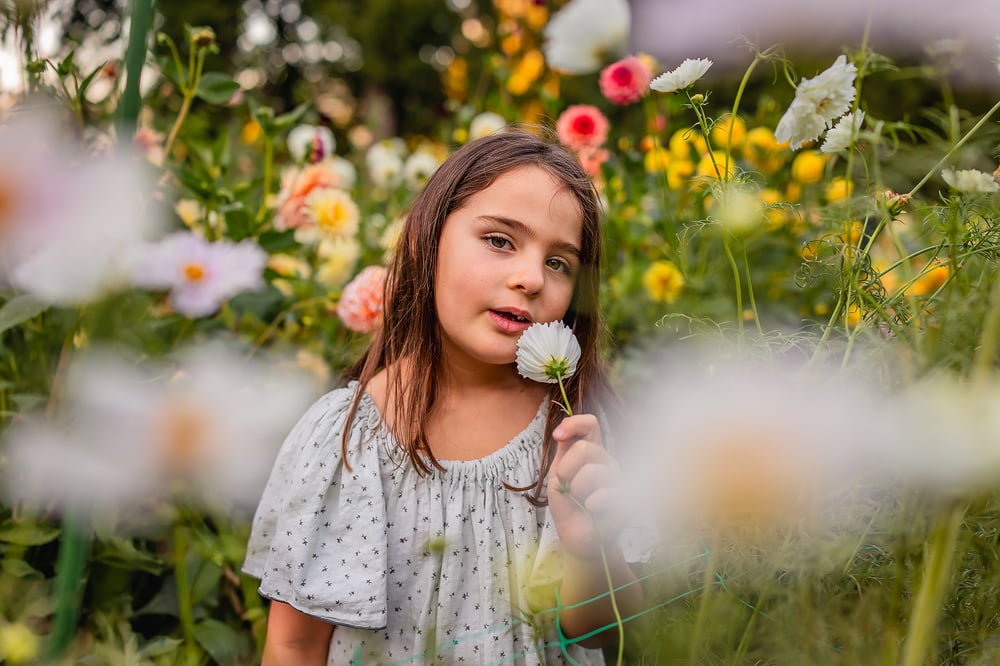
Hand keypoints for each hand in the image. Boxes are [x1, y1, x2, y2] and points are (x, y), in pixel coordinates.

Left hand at [548, 413, 623, 560]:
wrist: (577, 537)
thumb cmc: (569, 505)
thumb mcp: (558, 475)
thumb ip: (563, 451)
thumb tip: (561, 431)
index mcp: (592, 452)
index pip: (590, 424)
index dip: (574, 424)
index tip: (558, 436)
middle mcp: (607, 462)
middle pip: (585, 447)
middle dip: (566, 469)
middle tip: (568, 487)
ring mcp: (619, 480)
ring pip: (592, 472)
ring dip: (576, 490)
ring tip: (581, 501)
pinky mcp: (626, 500)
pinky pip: (604, 494)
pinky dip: (591, 504)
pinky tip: (593, 510)